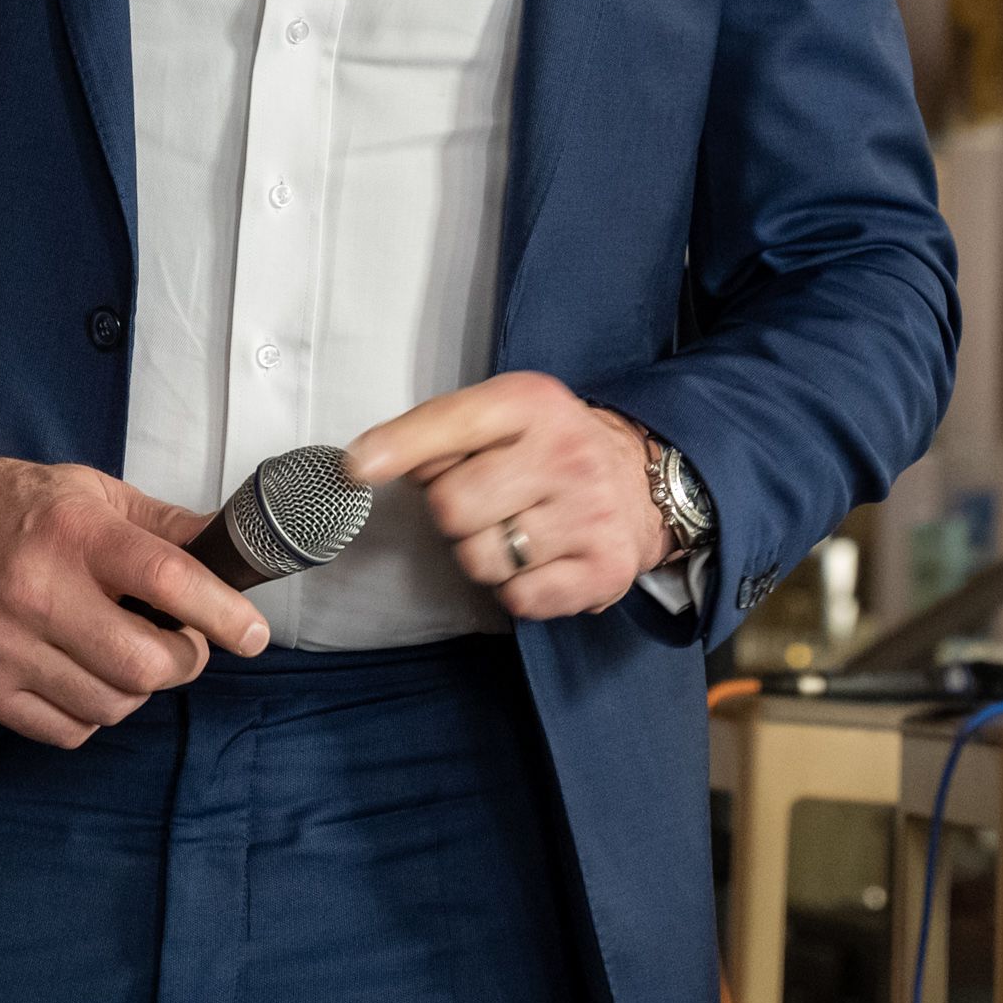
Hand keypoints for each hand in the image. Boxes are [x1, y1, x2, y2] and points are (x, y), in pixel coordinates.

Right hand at [0, 438, 268, 746]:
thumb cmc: (16, 508)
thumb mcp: (95, 493)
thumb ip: (165, 526)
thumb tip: (232, 546)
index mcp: (76, 533)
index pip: (169, 579)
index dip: (223, 612)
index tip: (252, 633)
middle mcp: (39, 591)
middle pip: (145, 663)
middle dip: (184, 660)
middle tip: (183, 641)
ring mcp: (6, 646)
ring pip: (112, 705)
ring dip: (138, 687)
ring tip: (126, 652)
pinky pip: (69, 731)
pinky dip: (93, 712)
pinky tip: (85, 676)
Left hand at [344, 372, 671, 620]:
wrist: (644, 479)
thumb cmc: (548, 447)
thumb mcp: (501, 414)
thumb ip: (437, 432)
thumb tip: (365, 463)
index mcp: (532, 403)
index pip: (452, 423)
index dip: (399, 446)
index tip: (358, 466)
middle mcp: (566, 454)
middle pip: (453, 506)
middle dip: (452, 512)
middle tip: (484, 501)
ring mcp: (590, 513)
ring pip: (480, 560)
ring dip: (483, 553)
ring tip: (514, 529)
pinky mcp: (603, 569)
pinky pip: (518, 598)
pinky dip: (516, 588)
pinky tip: (538, 559)